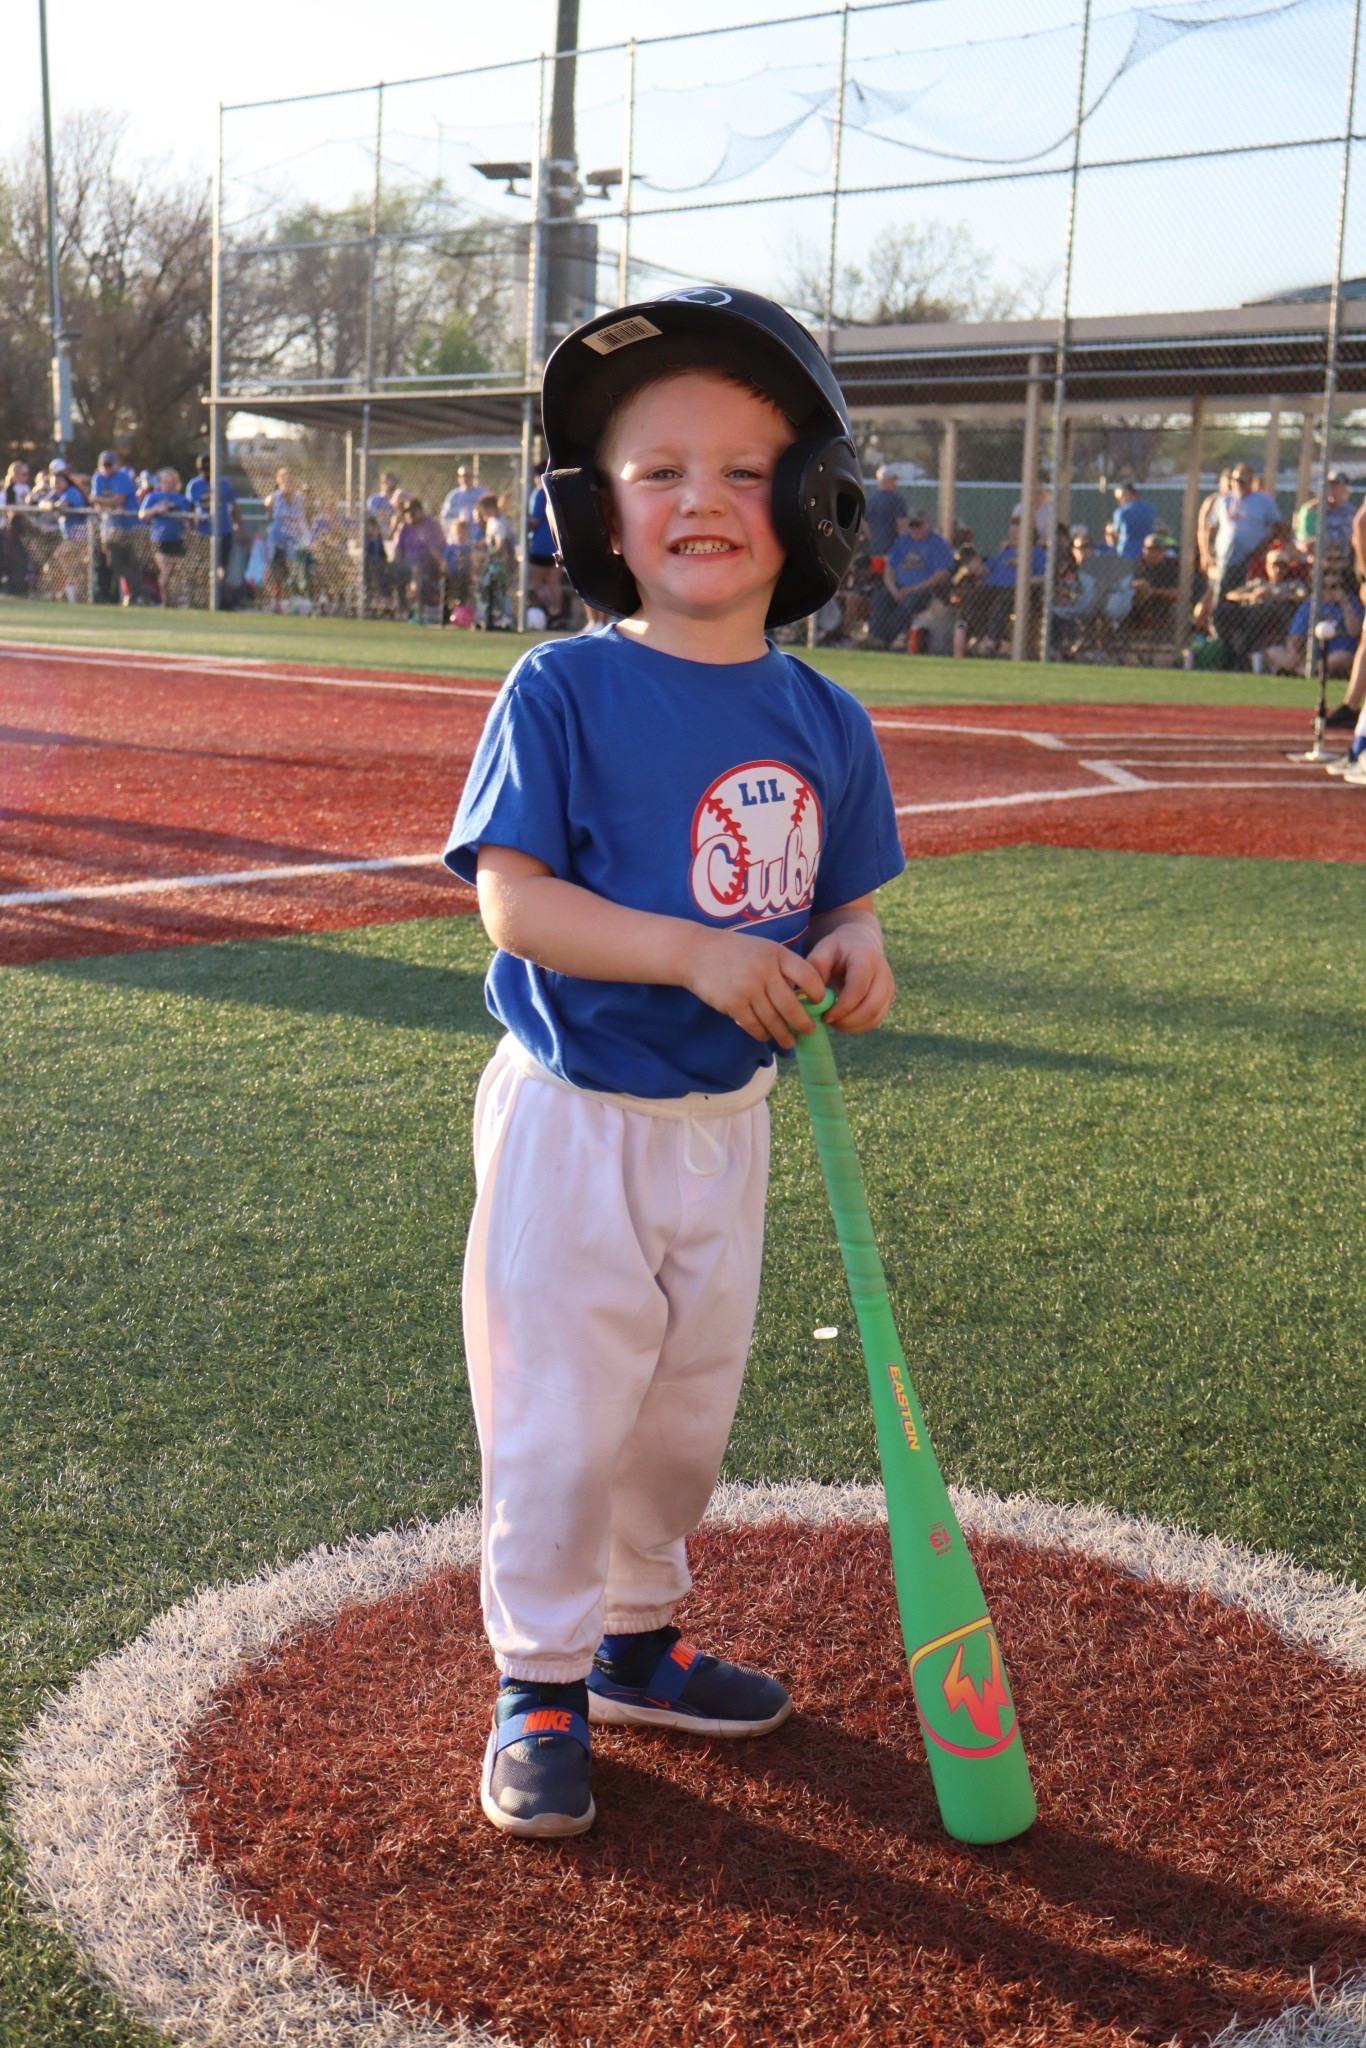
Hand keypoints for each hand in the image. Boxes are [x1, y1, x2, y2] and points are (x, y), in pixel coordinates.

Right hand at [683, 928, 825, 1047]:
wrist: (696, 952)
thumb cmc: (733, 951)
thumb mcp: (762, 948)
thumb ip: (782, 966)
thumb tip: (803, 995)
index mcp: (776, 953)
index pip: (807, 976)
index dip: (817, 992)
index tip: (818, 1003)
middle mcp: (764, 970)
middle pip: (791, 1005)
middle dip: (803, 1023)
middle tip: (809, 1031)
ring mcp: (748, 988)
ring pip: (773, 1019)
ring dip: (783, 1034)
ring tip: (788, 1041)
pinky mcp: (733, 1003)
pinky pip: (754, 1025)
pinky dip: (762, 1033)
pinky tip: (766, 1036)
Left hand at [806, 919, 894, 1033]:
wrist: (859, 943)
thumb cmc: (837, 949)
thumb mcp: (823, 950)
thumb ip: (816, 969)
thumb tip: (812, 997)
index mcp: (866, 959)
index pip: (858, 988)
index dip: (842, 1007)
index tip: (824, 1016)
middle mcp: (883, 974)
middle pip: (872, 1007)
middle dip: (848, 1021)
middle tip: (827, 1021)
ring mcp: (889, 988)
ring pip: (875, 1017)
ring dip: (852, 1026)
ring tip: (833, 1021)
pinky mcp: (888, 999)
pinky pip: (875, 1021)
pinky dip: (858, 1027)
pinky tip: (842, 1022)